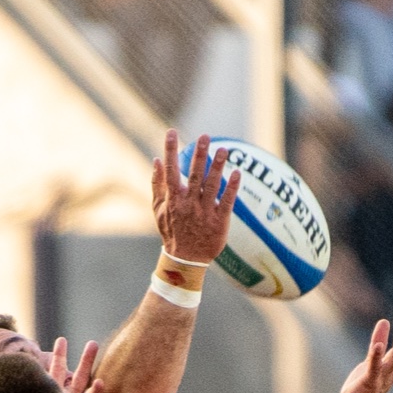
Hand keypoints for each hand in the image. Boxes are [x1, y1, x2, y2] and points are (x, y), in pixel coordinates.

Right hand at [152, 129, 239, 264]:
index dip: (170, 151)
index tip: (171, 132)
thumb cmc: (172, 232)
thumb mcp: (159, 210)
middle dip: (199, 155)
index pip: (171, 171)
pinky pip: (227, 202)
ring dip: (217, 167)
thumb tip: (155, 160)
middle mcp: (189, 204)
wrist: (185, 260)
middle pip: (194, 175)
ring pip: (212, 186)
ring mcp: (204, 213)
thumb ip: (157, 185)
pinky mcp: (219, 222)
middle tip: (205, 136)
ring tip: (223, 150)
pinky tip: (237, 173)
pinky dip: (232, 188)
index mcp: (173, 200)